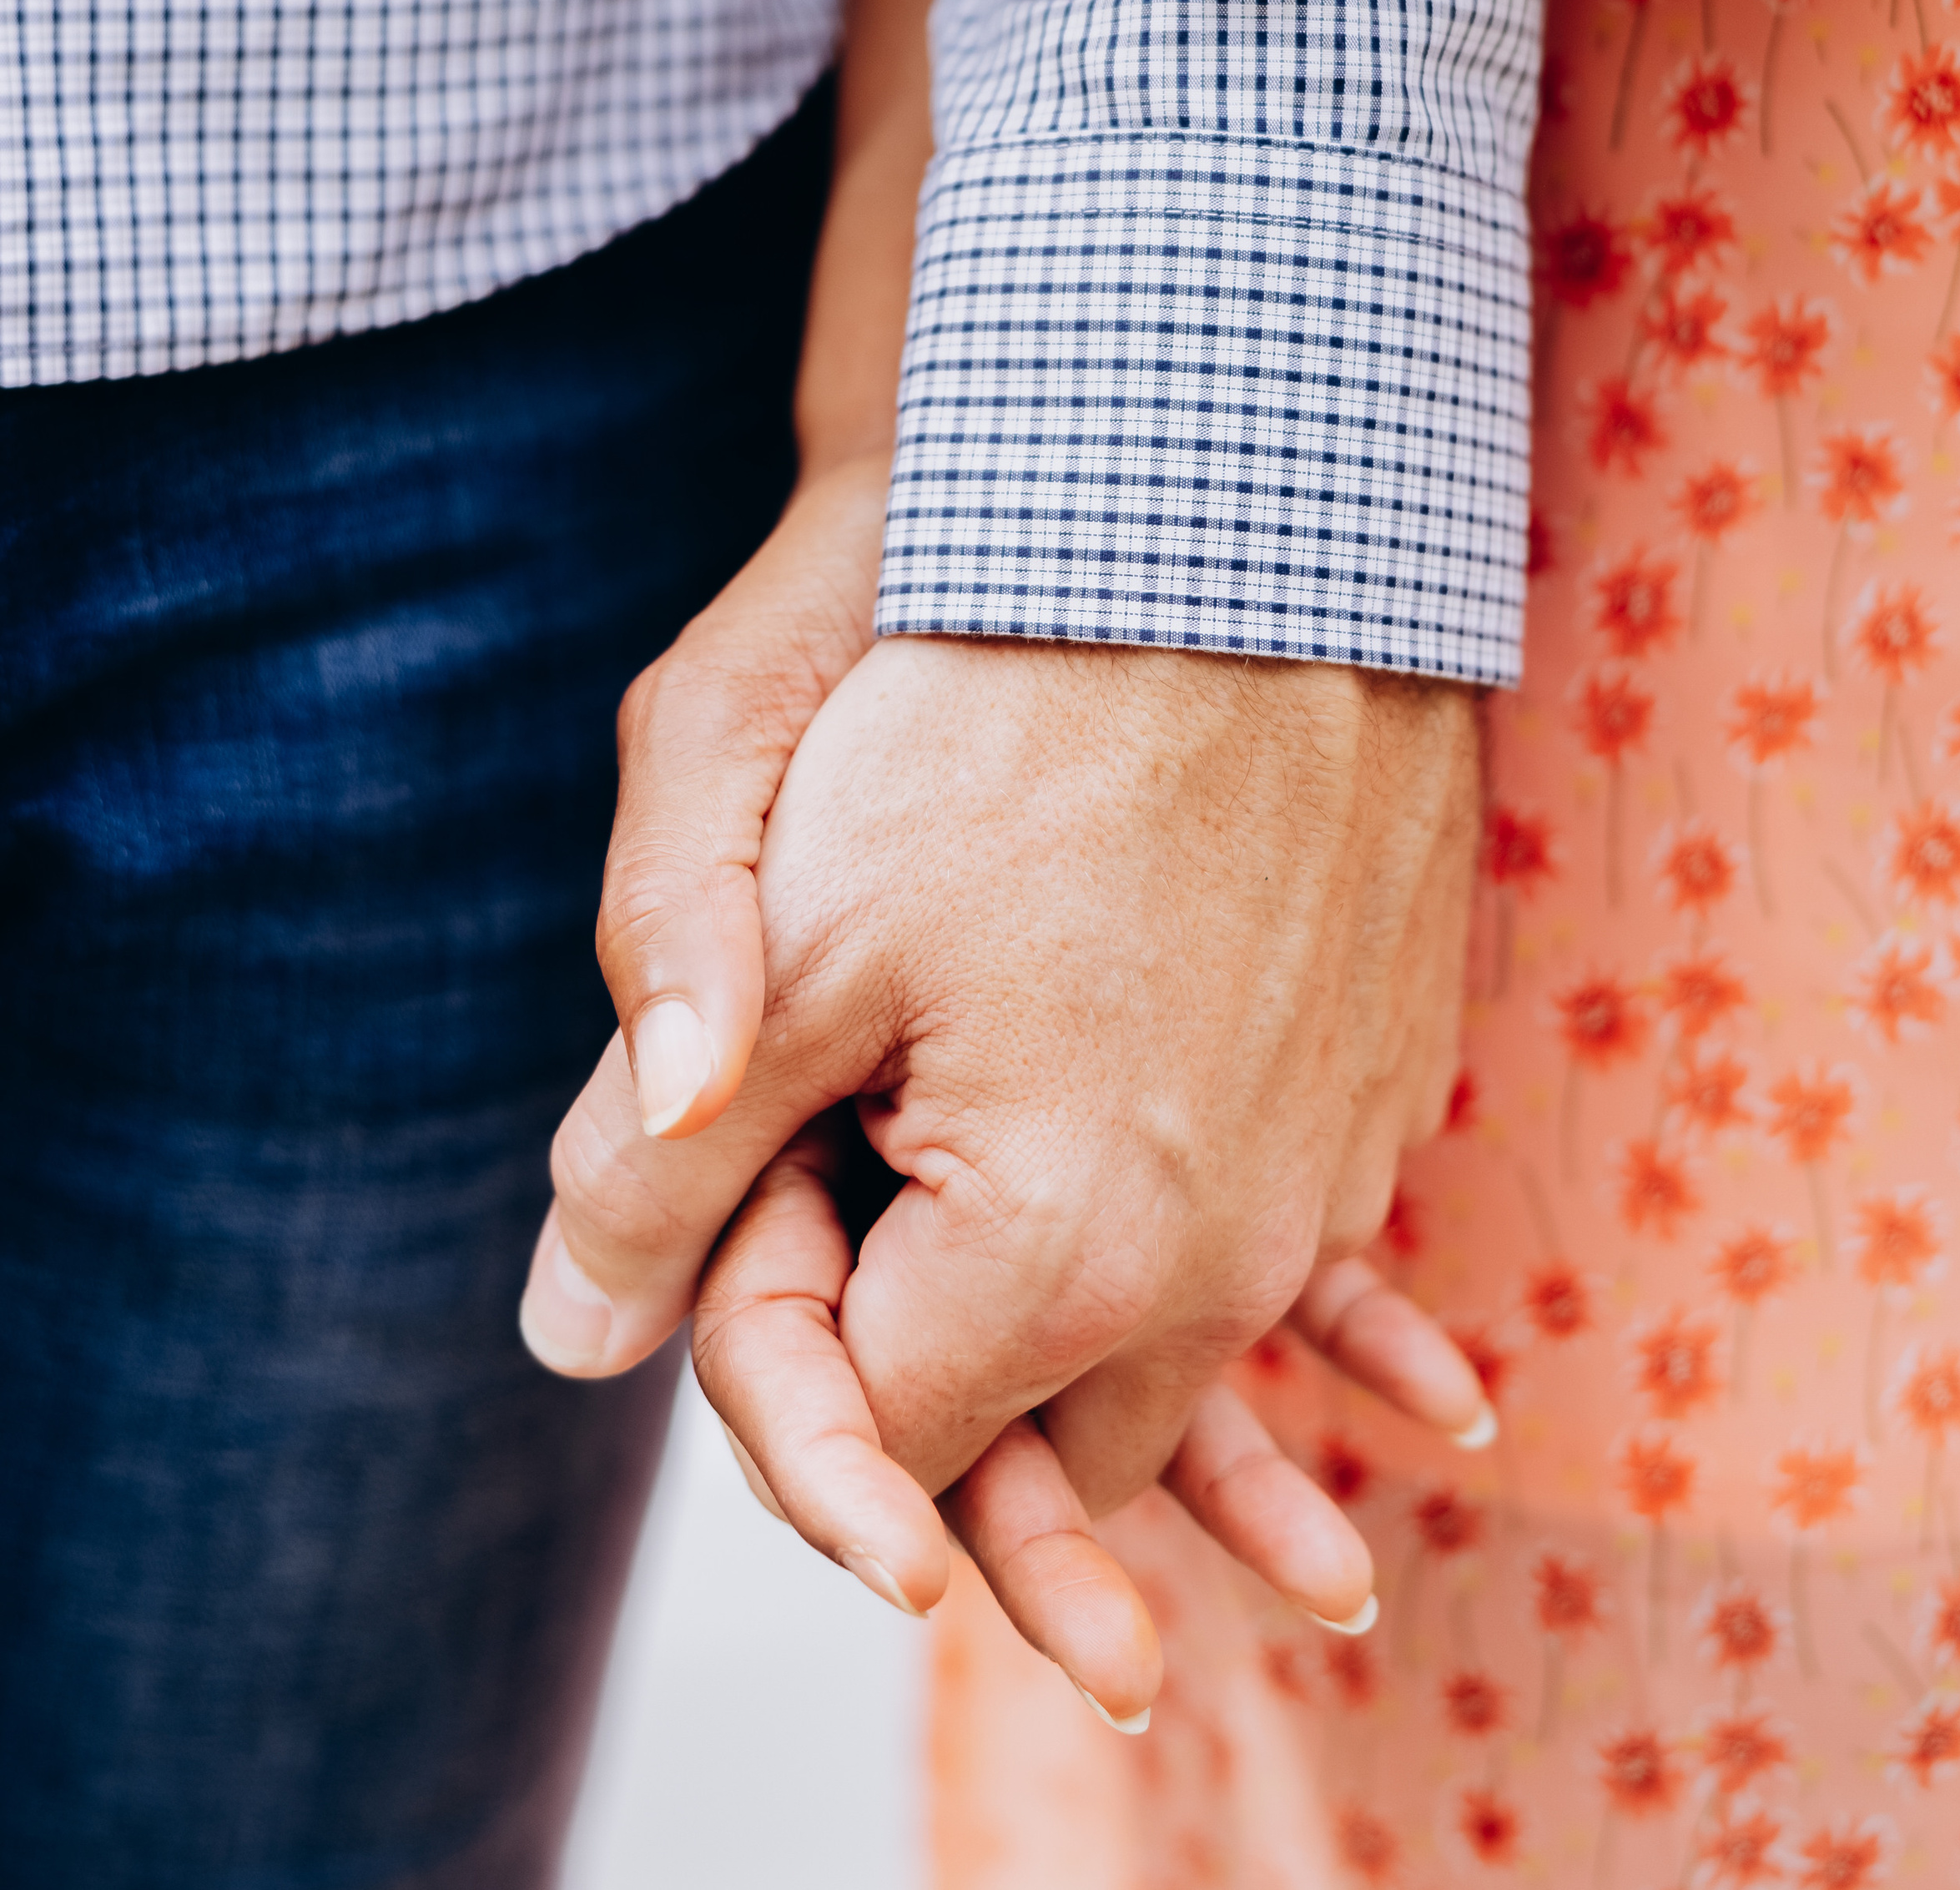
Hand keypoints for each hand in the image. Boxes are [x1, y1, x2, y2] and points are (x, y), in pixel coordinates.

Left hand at [521, 633, 1490, 1718]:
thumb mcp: (788, 928)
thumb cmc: (994, 711)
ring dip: (1057, 1283)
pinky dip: (1175, 1190)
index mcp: (1065, 1265)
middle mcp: (1234, 1268)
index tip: (749, 1177)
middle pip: (1037, 1437)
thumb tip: (566, 1339)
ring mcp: (1333, 1175)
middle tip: (853, 1141)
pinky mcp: (1384, 1080)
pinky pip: (1265, 1218)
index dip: (771, 1337)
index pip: (876, 1441)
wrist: (1246, 528)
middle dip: (926, 1346)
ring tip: (971, 1088)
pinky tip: (1113, 1045)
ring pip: (1165, 1341)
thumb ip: (658, 1164)